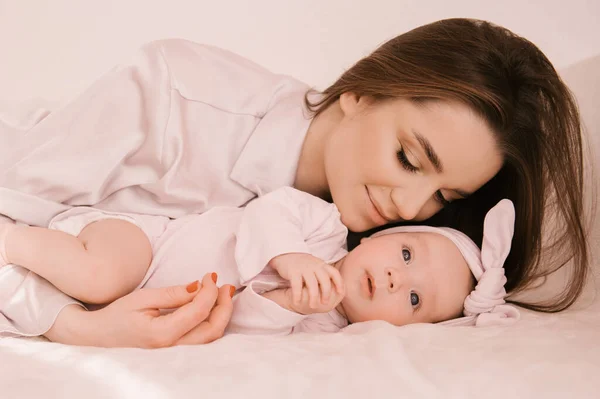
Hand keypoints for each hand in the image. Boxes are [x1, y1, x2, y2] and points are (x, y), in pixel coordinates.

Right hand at [45, 273, 233, 347]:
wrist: (98, 338)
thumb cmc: (117, 316)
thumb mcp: (143, 299)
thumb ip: (173, 294)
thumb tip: (199, 286)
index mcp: (161, 335)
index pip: (198, 312)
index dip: (210, 292)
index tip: (210, 276)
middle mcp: (171, 349)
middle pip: (212, 330)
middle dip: (224, 306)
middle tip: (225, 285)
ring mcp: (174, 355)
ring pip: (210, 338)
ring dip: (221, 315)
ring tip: (223, 294)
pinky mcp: (176, 354)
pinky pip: (202, 341)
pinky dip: (213, 323)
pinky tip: (213, 308)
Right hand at [269, 253, 344, 309]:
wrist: (286, 254)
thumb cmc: (304, 265)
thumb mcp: (317, 267)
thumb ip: (325, 275)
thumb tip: (337, 290)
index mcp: (322, 265)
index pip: (334, 273)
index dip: (339, 283)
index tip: (340, 293)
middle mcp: (314, 265)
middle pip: (324, 280)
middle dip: (326, 293)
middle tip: (325, 303)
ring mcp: (304, 268)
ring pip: (312, 284)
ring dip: (313, 296)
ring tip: (313, 306)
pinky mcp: (293, 271)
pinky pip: (296, 284)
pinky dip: (297, 294)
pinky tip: (297, 302)